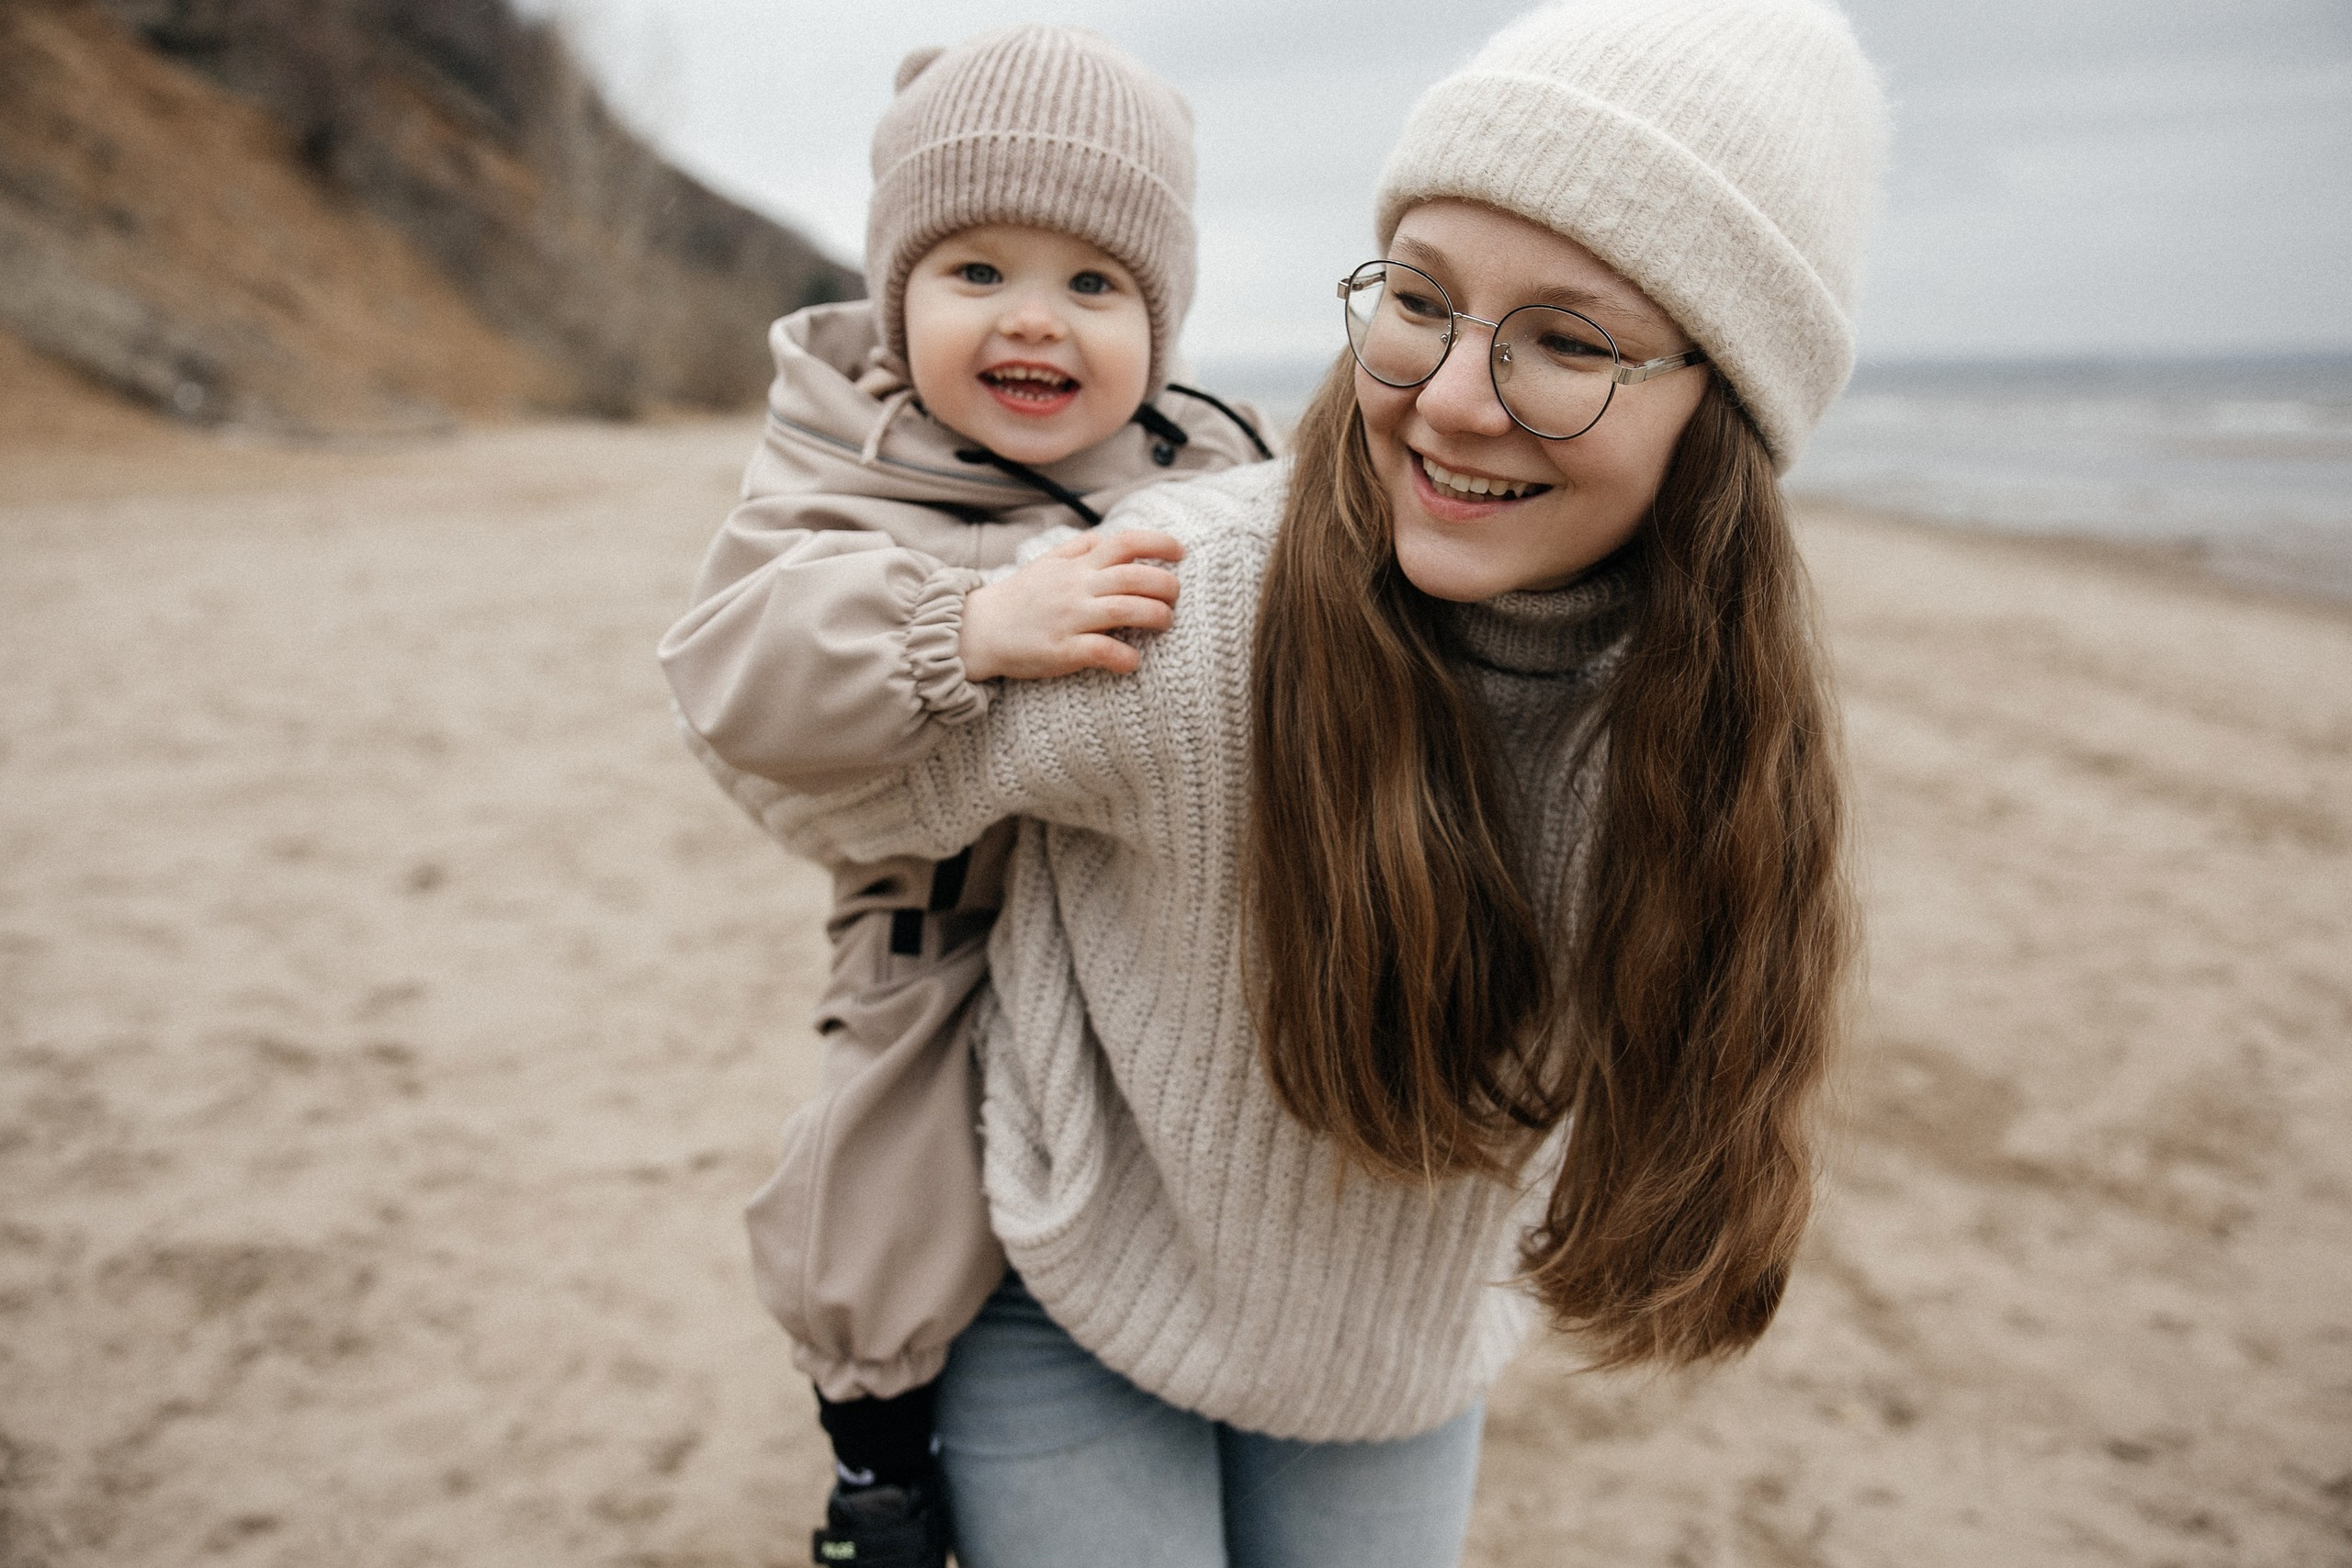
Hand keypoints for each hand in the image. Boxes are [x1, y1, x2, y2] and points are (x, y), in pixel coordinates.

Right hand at [960, 528, 1185, 681]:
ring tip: (1165, 622)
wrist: (977, 630)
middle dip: (1166, 584)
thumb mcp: (1044, 564)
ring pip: (1125, 610)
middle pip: (1134, 577)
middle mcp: (1077, 588)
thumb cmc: (1017, 598)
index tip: (1181, 552)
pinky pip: (1101, 650)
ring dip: (1155, 616)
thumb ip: (1075, 550)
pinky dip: (1124, 656)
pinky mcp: (1061, 650)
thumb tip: (1102, 538)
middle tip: (1176, 596)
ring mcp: (1069, 618)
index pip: (1125, 543)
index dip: (1158, 543)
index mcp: (1076, 566)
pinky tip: (1134, 661)